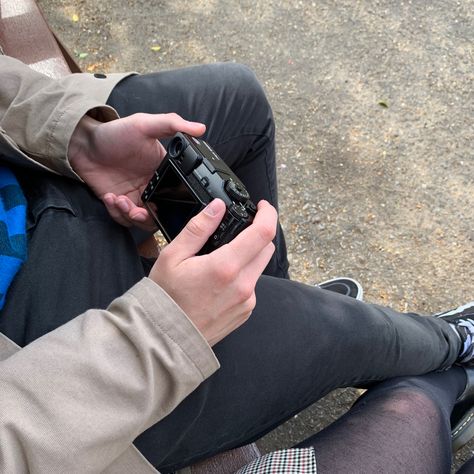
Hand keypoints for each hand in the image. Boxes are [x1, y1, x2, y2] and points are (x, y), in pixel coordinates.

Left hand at [68, 113, 205, 228]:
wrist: (84, 143)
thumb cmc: (115, 132)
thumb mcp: (146, 124)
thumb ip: (173, 125)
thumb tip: (200, 128)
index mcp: (164, 171)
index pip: (178, 194)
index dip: (173, 204)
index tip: (160, 201)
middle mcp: (153, 187)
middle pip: (161, 214)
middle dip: (149, 217)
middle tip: (138, 210)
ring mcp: (136, 196)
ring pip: (142, 220)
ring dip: (131, 216)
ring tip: (120, 200)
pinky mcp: (119, 203)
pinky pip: (123, 219)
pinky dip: (117, 213)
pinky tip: (111, 198)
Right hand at [149, 199, 276, 345]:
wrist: (166, 338)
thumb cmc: (165, 297)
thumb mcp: (173, 256)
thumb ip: (198, 228)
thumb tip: (217, 207)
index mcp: (225, 267)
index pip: (263, 232)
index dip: (267, 213)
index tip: (261, 207)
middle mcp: (243, 286)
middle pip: (266, 248)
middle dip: (257, 234)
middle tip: (237, 231)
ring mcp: (247, 301)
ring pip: (259, 267)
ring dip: (249, 256)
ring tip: (221, 259)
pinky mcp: (245, 312)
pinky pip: (252, 285)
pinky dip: (243, 276)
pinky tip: (220, 280)